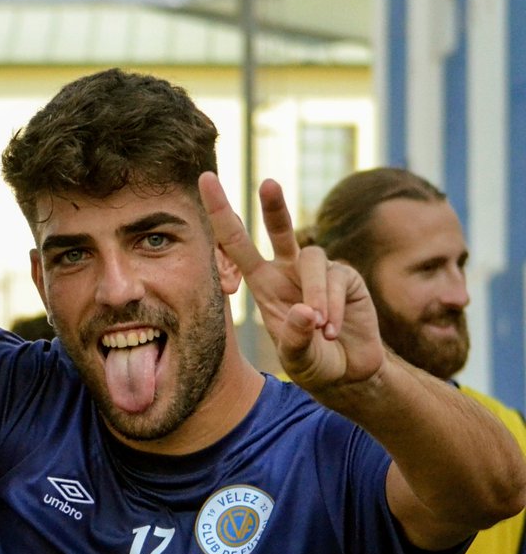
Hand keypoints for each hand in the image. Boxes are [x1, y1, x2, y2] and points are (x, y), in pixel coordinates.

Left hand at [198, 173, 386, 395]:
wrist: (348, 373)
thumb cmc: (312, 362)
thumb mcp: (296, 357)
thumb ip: (295, 339)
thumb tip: (306, 311)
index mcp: (263, 283)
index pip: (236, 245)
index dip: (221, 214)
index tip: (206, 180)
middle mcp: (289, 270)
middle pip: (279, 228)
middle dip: (273, 205)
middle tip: (267, 183)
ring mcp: (319, 271)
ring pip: (312, 261)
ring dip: (316, 295)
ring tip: (321, 329)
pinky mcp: (346, 276)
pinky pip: (337, 280)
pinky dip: (333, 307)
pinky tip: (332, 329)